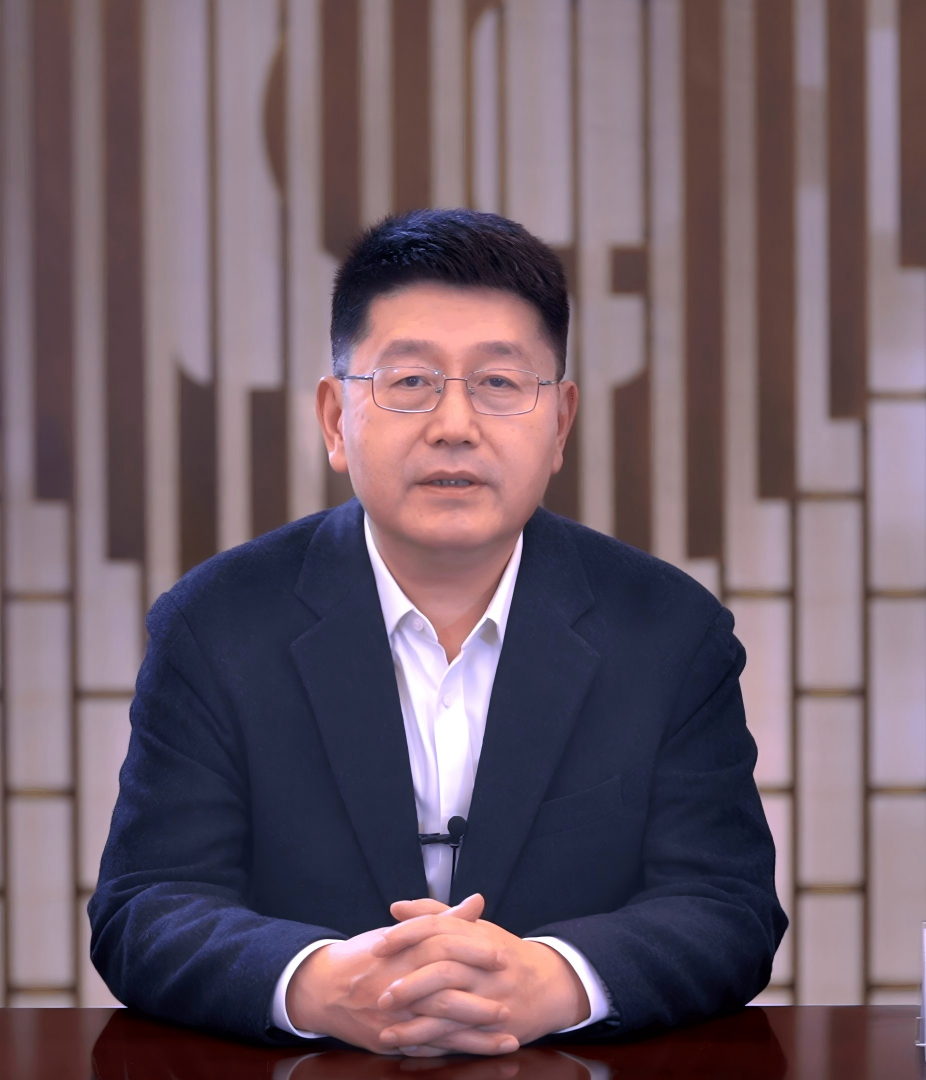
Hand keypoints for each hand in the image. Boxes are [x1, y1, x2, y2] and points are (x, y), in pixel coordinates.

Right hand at [285, 894, 516, 1055]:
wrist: (321, 988)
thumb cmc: (366, 955)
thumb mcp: (400, 933)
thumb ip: (441, 918)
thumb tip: (477, 902)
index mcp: (403, 952)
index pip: (443, 945)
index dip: (473, 949)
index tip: (501, 954)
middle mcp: (399, 984)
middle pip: (444, 990)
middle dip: (480, 997)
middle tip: (510, 997)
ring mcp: (395, 1016)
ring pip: (439, 1025)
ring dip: (476, 1032)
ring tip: (507, 1031)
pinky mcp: (390, 1040)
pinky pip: (427, 1048)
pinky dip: (455, 1051)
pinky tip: (479, 1051)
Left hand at [371, 906, 589, 1053]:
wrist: (550, 983)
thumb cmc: (504, 952)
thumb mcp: (475, 928)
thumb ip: (435, 915)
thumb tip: (396, 907)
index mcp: (475, 936)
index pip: (436, 929)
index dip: (405, 936)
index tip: (378, 946)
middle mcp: (483, 966)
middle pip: (442, 970)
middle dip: (409, 984)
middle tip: (380, 994)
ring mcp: (490, 998)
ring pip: (449, 1010)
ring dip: (415, 1024)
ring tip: (385, 1030)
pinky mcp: (494, 1028)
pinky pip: (460, 1039)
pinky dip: (433, 1045)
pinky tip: (410, 1048)